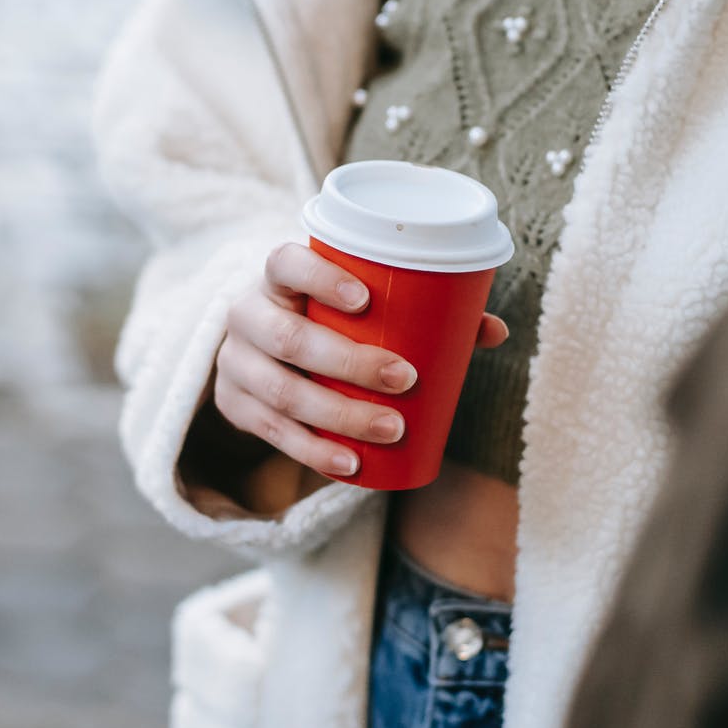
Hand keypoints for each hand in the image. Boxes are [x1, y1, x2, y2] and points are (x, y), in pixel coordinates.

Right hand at [213, 242, 507, 477]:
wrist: (256, 353)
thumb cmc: (322, 321)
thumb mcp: (350, 309)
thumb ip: (419, 312)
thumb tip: (493, 331)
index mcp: (276, 278)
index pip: (284, 263)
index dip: (320, 277)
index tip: (367, 299)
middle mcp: (246, 316)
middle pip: (289, 338)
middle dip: (350, 363)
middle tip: (407, 379)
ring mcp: (235, 364)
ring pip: (282, 393)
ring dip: (340, 416)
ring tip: (392, 429)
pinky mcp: (234, 407)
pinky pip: (274, 434)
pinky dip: (315, 452)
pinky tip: (350, 464)